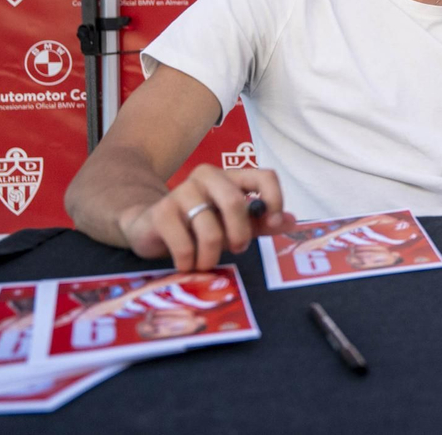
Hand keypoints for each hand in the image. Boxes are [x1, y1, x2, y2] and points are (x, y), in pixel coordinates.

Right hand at [116, 166, 292, 271]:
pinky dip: (189, 261)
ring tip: (206, 262)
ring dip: (211, 255)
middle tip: (237, 249)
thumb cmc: (200, 225)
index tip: (273, 223)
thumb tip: (291, 221)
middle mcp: (208, 177)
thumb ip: (262, 222)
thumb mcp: (235, 224)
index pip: (264, 176)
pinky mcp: (161, 212)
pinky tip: (187, 264)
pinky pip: (184, 244)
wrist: (150, 227)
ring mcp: (182, 191)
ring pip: (209, 229)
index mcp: (232, 177)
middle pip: (234, 202)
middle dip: (240, 234)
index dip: (274, 199)